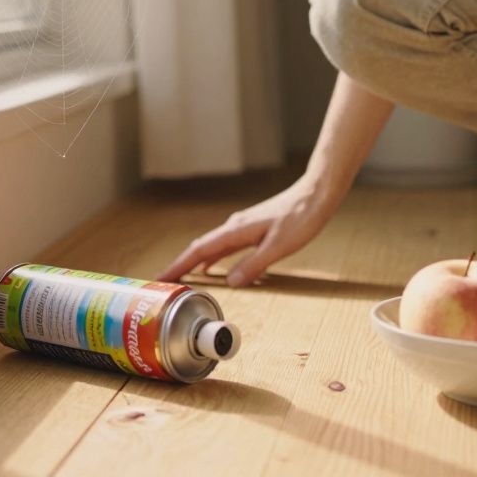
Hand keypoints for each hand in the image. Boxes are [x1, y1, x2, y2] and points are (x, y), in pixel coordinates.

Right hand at [157, 175, 343, 286]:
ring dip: (195, 262)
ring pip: (212, 247)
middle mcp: (235, 227)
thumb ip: (254, 265)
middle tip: (164, 283)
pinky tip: (212, 267)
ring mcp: (242, 227)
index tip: (161, 278)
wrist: (315, 194)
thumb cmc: (300, 218)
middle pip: (200, 248)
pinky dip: (213, 258)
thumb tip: (230, 282)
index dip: (179, 265)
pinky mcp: (252, 229)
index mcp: (236, 230)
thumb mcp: (278, 246)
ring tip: (182, 278)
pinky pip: (225, 246)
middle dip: (180, 265)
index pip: (200, 250)